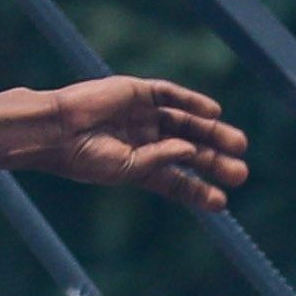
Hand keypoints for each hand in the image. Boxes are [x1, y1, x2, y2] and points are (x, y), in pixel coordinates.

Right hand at [26, 77, 246, 214]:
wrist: (54, 129)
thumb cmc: (83, 157)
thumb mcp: (126, 168)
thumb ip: (160, 161)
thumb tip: (193, 152)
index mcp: (139, 167)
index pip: (177, 182)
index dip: (199, 191)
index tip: (223, 203)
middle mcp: (145, 140)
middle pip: (189, 150)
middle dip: (214, 161)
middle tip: (241, 173)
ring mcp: (142, 116)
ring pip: (186, 123)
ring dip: (211, 132)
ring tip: (238, 145)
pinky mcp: (137, 92)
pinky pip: (170, 95)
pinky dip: (192, 101)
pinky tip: (214, 111)